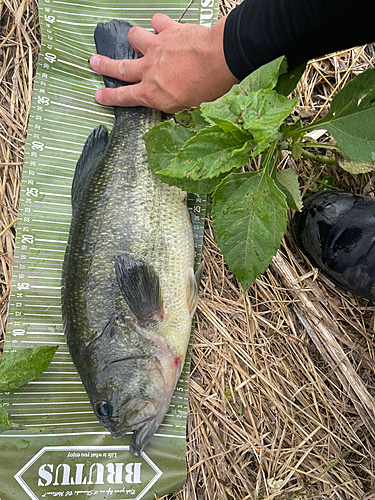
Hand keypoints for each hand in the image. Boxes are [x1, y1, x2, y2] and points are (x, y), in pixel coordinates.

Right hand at [89, 13, 238, 113]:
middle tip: (95, 62)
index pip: (124, 97)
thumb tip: (164, 98)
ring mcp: (156, 48)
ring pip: (134, 38)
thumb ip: (168, 100)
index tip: (99, 96)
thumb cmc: (206, 85)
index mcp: (151, 92)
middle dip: (105, 66)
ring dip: (134, 39)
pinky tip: (161, 27)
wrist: (218, 59)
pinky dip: (158, 25)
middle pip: (120, 67)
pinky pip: (157, 23)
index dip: (110, 97)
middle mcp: (149, 69)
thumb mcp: (184, 106)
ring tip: (137, 41)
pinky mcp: (168, 31)